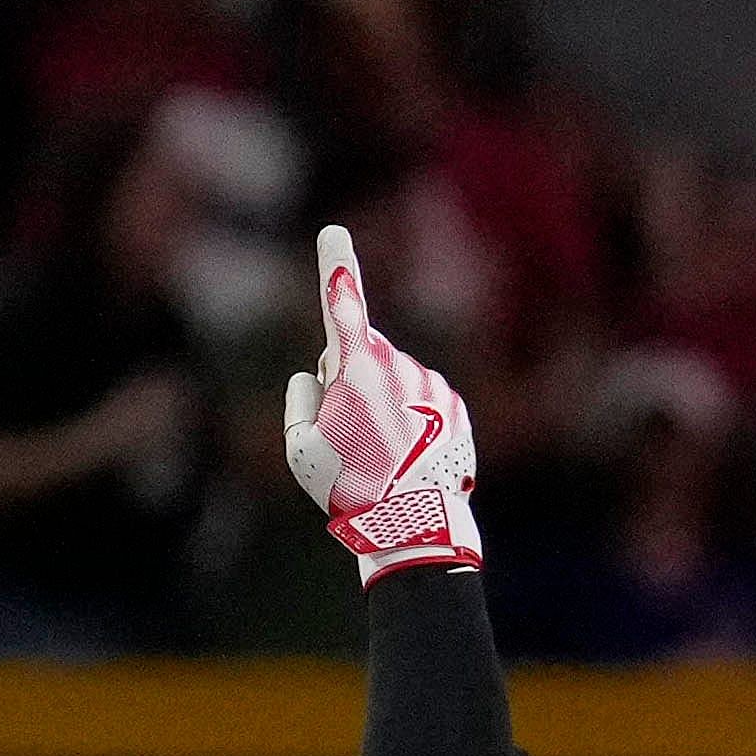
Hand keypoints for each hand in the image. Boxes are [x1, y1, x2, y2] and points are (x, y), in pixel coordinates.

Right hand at [279, 223, 483, 577]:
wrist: (416, 525)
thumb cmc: (349, 487)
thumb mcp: (299, 448)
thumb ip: (300, 400)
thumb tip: (315, 376)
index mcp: (356, 366)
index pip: (341, 304)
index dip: (334, 264)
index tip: (333, 230)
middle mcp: (399, 363)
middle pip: (358, 357)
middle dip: (347, 383)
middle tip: (347, 439)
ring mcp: (432, 382)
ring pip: (392, 383)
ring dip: (381, 410)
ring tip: (382, 459)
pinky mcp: (456, 406)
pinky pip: (422, 404)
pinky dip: (413, 426)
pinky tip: (409, 462)